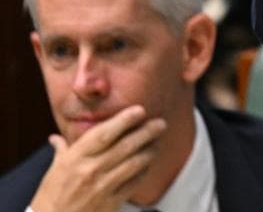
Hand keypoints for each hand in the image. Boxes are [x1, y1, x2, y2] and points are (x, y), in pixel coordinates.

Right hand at [30, 106, 165, 211]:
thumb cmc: (52, 196)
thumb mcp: (53, 170)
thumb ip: (61, 151)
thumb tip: (56, 137)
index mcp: (75, 158)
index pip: (103, 134)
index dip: (123, 120)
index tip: (139, 110)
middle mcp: (90, 170)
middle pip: (125, 146)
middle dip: (146, 132)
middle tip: (160, 123)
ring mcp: (102, 187)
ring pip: (134, 164)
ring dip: (149, 151)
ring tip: (158, 142)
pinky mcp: (111, 203)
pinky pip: (134, 183)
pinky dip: (143, 172)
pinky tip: (148, 164)